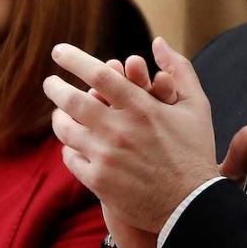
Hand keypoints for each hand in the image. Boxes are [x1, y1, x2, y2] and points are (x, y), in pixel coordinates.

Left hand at [45, 37, 218, 233]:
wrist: (191, 206)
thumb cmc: (195, 152)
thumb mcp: (197, 106)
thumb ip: (179, 69)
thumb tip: (158, 42)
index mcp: (141, 107)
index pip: (98, 74)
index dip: (74, 59)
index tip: (59, 51)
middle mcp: (120, 129)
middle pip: (72, 100)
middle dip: (55, 87)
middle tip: (50, 83)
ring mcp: (106, 156)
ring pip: (66, 129)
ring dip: (58, 118)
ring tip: (59, 114)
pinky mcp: (98, 181)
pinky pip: (70, 157)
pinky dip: (68, 147)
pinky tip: (72, 144)